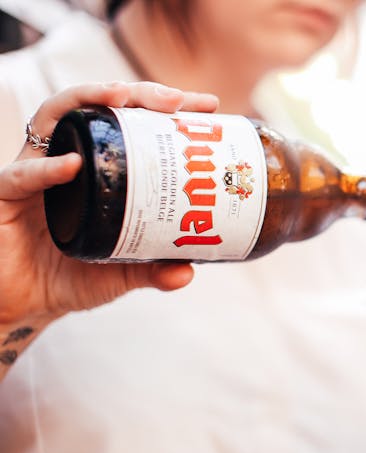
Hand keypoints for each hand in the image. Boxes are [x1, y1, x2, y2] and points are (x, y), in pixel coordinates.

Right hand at [0, 81, 218, 327]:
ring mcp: (34, 171)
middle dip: (138, 94)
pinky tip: (72, 165)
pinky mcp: (5, 194)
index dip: (165, 111)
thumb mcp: (120, 274)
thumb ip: (153, 271)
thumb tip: (187, 272)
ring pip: (55, 117)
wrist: (23, 304)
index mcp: (97, 170)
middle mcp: (65, 159)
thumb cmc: (68, 278)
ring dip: (87, 99)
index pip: (130, 125)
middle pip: (99, 109)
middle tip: (176, 100)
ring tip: (121, 97)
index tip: (207, 107)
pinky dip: (47, 169)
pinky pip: (23, 175)